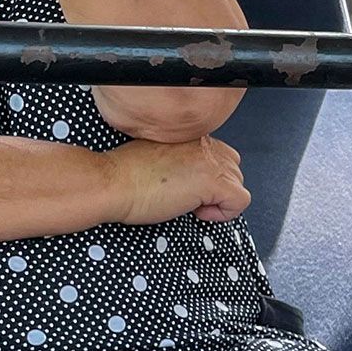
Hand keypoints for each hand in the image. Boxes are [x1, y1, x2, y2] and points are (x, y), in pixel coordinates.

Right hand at [108, 137, 249, 225]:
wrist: (111, 182)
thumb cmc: (124, 175)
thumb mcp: (160, 160)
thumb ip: (182, 162)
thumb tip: (192, 180)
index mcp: (191, 136)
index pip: (220, 156)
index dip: (207, 179)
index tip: (186, 188)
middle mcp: (204, 144)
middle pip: (234, 170)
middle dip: (217, 190)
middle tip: (189, 199)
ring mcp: (210, 161)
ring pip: (238, 185)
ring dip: (218, 201)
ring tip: (189, 205)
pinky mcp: (212, 181)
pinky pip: (240, 201)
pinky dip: (223, 213)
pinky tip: (197, 212)